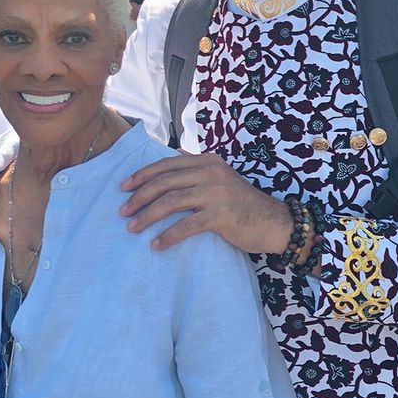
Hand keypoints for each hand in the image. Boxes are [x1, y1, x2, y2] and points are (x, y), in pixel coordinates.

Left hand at [120, 151, 292, 254]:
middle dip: (140, 196)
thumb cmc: (244, 203)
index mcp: (208, 161)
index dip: (143, 175)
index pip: (167, 164)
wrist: (274, 222)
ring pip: (172, 201)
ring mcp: (216, 193)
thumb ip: (198, 164)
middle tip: (123, 210)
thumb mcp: (222, 176)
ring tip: (132, 227)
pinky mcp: (220, 215)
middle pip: (165, 182)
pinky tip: (156, 244)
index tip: (124, 187)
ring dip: (148, 215)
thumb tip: (175, 152)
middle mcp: (211, 173)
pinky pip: (186, 225)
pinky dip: (168, 235)